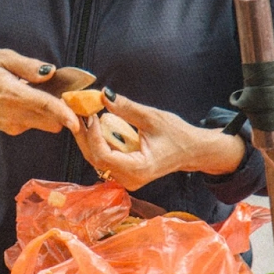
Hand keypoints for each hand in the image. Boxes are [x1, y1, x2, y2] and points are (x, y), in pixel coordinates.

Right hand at [0, 50, 80, 137]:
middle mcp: (14, 115)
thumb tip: (51, 72)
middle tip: (66, 92)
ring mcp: (12, 125)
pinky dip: (37, 113)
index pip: (47, 107)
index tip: (80, 119)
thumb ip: (27, 66)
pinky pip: (33, 122)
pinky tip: (26, 98)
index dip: (66, 113)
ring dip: (50, 111)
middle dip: (64, 110)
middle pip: (53, 120)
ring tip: (40, 91)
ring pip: (45, 122)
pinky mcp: (10, 129)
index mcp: (13, 95)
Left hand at [74, 91, 245, 189]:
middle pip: (95, 159)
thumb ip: (127, 108)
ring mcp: (126, 179)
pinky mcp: (125, 173)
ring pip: (97, 159)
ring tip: (85, 115)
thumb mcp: (152, 118)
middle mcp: (129, 179)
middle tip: (81, 111)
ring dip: (89, 138)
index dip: (93, 135)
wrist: (192, 151)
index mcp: (138, 169)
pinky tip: (94, 126)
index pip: (103, 155)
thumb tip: (104, 94)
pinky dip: (98, 141)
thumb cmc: (177, 135)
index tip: (90, 114)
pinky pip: (104, 159)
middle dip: (85, 135)